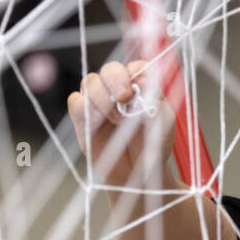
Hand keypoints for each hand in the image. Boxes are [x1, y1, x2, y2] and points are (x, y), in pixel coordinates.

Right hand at [66, 59, 176, 187]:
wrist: (137, 173)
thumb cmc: (153, 144)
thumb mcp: (164, 123)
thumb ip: (155, 101)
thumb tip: (140, 83)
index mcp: (141, 86)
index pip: (136, 67)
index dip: (135, 73)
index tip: (140, 88)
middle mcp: (118, 89)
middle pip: (110, 69)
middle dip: (116, 79)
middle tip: (125, 97)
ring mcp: (98, 102)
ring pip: (90, 82)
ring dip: (103, 98)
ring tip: (118, 120)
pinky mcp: (82, 118)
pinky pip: (75, 101)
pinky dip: (84, 107)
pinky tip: (97, 121)